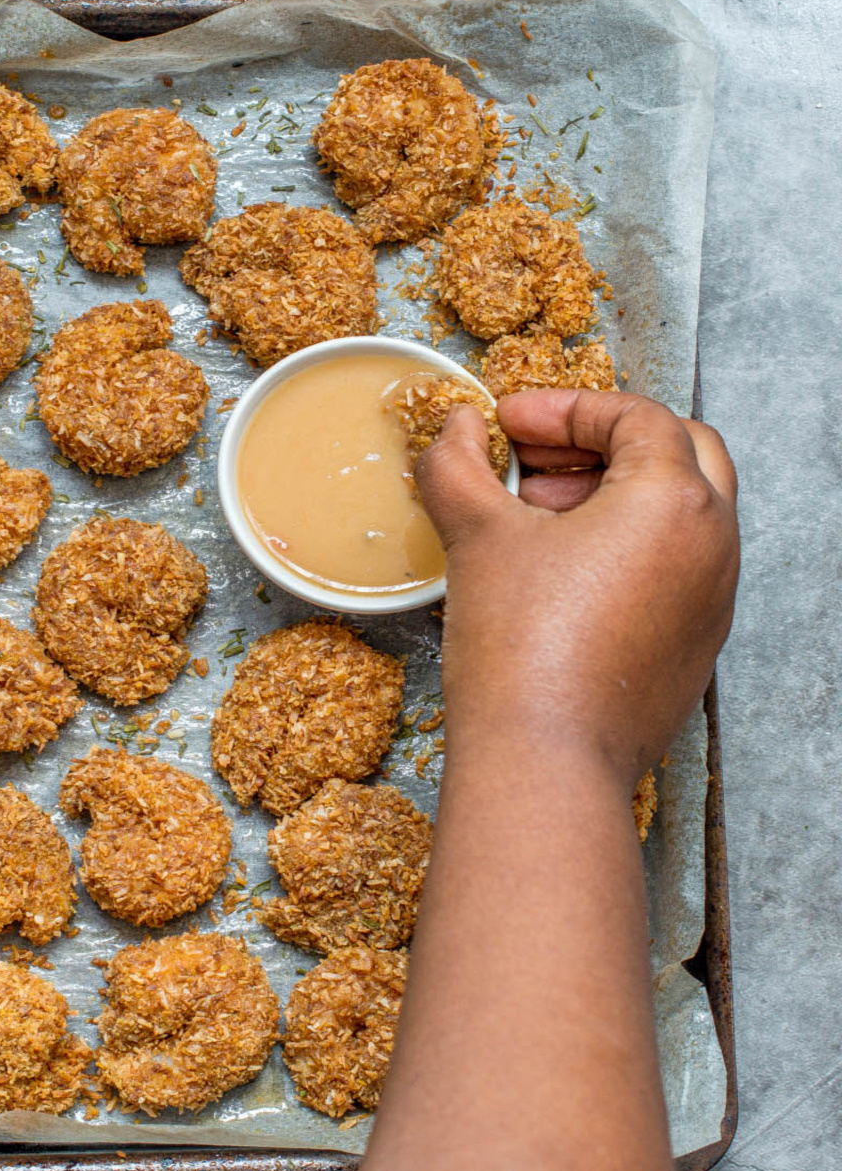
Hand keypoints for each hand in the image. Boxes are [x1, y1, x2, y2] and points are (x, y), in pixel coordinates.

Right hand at [415, 389, 738, 781]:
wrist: (546, 763)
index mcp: (674, 500)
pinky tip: (560, 576)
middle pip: (682, 452)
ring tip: (538, 516)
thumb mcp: (477, 535)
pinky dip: (629, 550)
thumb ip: (459, 464)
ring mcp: (713, 600)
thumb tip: (455, 430)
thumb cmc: (521, 648)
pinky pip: (676, 571)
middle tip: (538, 458)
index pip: (634, 416)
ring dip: (616, 496)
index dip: (565, 408)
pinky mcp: (697, 649)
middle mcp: (714, 544)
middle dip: (606, 442)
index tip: (508, 423)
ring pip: (682, 514)